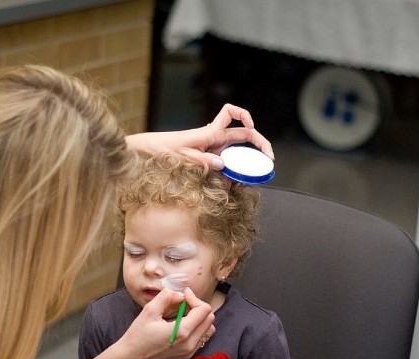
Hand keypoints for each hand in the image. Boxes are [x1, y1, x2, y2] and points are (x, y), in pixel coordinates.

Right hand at [60, 288, 215, 358]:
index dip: (195, 298)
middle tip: (183, 303)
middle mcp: (191, 343)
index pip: (204, 310)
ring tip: (183, 314)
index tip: (183, 294)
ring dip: (200, 318)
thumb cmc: (137, 337)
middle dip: (198, 307)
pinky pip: (202, 338)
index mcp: (183, 332)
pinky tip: (181, 325)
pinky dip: (197, 328)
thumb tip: (180, 294)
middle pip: (209, 318)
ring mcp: (190, 351)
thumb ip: (166, 297)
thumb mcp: (149, 311)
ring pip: (208, 329)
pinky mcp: (187, 355)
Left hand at [125, 104, 273, 169]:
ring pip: (237, 151)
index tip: (252, 126)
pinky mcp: (209, 157)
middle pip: (244, 135)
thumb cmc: (164, 148)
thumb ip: (204, 160)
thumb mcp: (184, 156)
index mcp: (210, 132)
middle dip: (260, 144)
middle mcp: (215, 138)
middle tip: (269, 160)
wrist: (149, 151)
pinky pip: (226, 163)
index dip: (244, 115)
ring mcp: (213, 148)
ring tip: (251, 177)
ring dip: (246, 163)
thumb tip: (222, 164)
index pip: (231, 113)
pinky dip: (231, 173)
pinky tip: (231, 185)